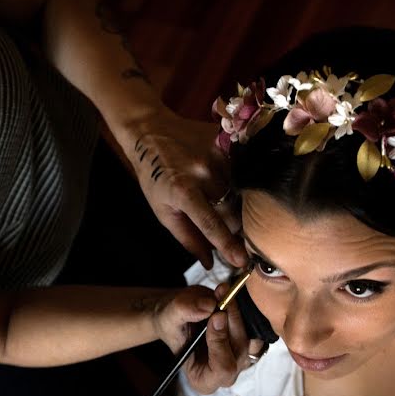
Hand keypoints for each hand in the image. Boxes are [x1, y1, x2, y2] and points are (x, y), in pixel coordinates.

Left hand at [120, 108, 247, 268]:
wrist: (151, 132)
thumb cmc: (155, 177)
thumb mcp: (163, 212)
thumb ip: (188, 239)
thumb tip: (209, 264)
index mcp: (182, 191)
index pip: (210, 224)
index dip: (227, 245)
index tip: (241, 262)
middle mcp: (203, 172)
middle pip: (233, 212)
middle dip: (234, 229)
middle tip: (228, 232)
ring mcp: (217, 154)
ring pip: (242, 194)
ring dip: (238, 207)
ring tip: (225, 206)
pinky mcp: (226, 142)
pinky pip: (243, 172)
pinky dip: (239, 185)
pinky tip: (229, 186)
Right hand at [155, 282, 263, 394]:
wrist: (180, 314)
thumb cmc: (172, 323)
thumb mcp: (169, 316)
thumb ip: (185, 311)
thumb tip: (209, 306)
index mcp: (203, 379)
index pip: (222, 369)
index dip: (221, 343)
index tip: (215, 316)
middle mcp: (225, 373)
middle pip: (240, 351)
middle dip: (231, 321)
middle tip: (221, 295)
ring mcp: (239, 358)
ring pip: (249, 337)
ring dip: (237, 313)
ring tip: (222, 293)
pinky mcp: (248, 342)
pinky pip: (255, 327)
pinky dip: (244, 309)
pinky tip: (229, 295)